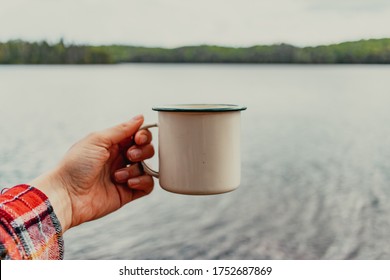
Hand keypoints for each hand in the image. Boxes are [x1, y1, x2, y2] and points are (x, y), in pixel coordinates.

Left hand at [30, 115, 154, 231]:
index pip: (137, 135)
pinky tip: (128, 183)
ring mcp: (124, 176)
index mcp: (112, 144)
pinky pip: (147, 185)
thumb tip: (140, 117)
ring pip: (146, 167)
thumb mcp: (97, 140)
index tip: (138, 138)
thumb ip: (122, 129)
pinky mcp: (127, 193)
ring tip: (118, 175)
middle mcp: (119, 159)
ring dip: (135, 169)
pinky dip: (143, 182)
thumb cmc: (75, 166)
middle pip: (146, 150)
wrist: (66, 196)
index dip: (143, 135)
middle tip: (129, 156)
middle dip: (142, 151)